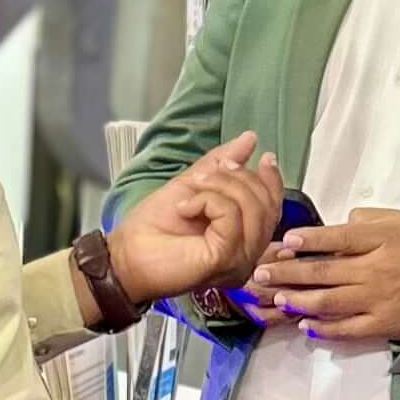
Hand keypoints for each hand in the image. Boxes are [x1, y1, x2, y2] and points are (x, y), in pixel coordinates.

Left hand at [104, 134, 287, 307]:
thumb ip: (222, 163)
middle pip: (266, 203)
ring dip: (219, 187)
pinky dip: (207, 201)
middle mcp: (247, 253)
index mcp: (243, 238)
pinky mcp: (226, 259)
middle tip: (204, 177)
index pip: (274, 206)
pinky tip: (186, 208)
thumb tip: (249, 139)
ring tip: (191, 192)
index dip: (271, 179)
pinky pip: (231, 217)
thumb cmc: (153, 229)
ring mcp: (239, 260)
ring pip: (251, 207)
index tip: (261, 156)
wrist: (126, 253)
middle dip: (236, 177)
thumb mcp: (193, 184)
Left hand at [251, 207, 399, 349]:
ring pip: (330, 301)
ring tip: (275, 298)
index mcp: (382, 240)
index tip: (286, 241)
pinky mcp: (380, 325)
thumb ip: (365, 220)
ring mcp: (378, 300)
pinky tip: (303, 324)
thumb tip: (335, 223)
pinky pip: (347, 329)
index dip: (311, 239)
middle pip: (326, 271)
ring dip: (298, 300)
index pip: (341, 238)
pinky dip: (323, 328)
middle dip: (288, 273)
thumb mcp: (398, 222)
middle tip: (260, 274)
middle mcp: (377, 270)